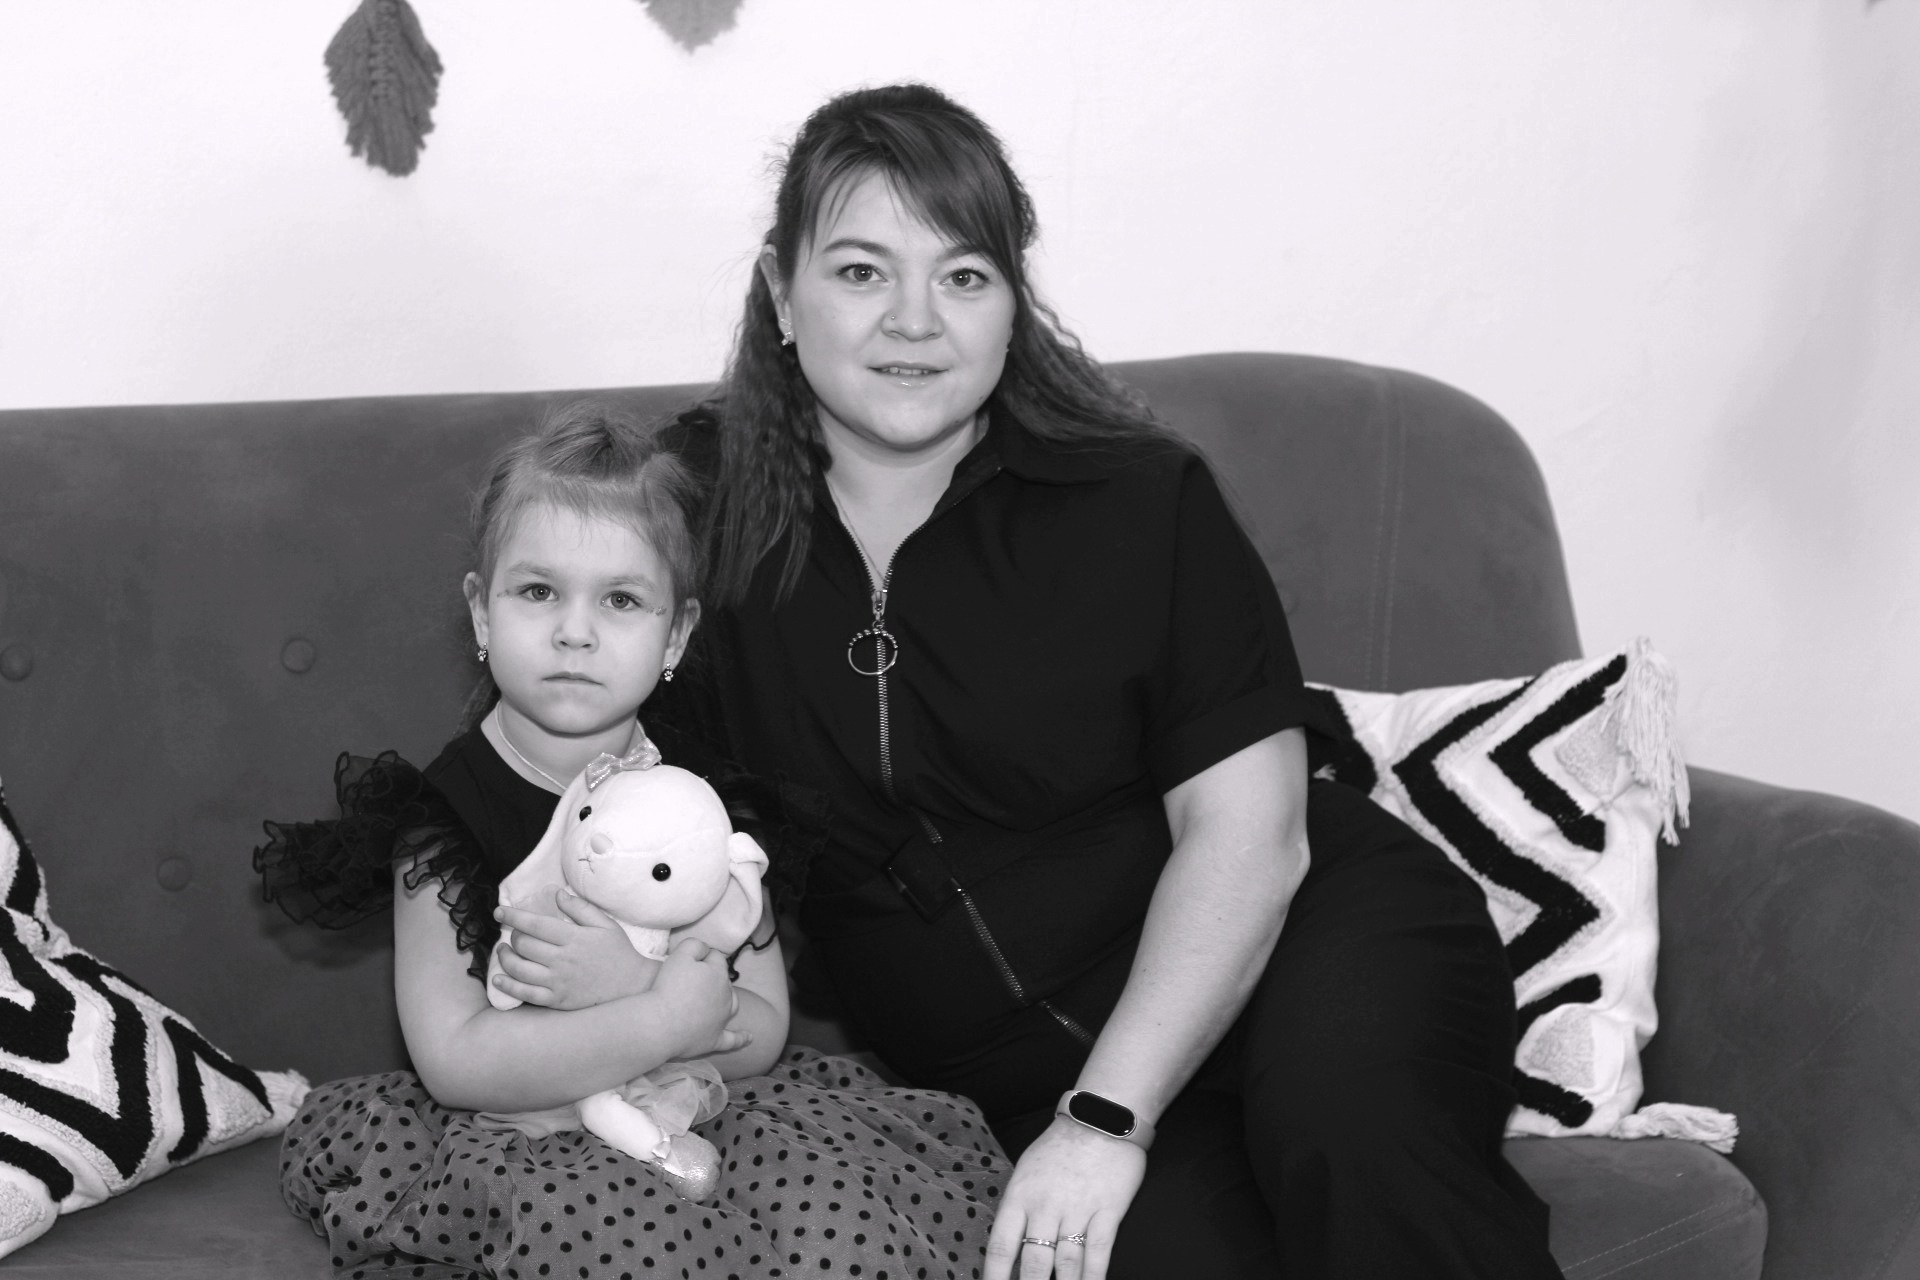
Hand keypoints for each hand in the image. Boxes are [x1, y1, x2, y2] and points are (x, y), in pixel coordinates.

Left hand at [492, 886, 659, 1009]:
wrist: (632, 986)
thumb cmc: (618, 952)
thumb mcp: (605, 924)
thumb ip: (580, 908)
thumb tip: (557, 895)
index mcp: (574, 938)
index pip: (535, 924)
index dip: (513, 916)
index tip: (499, 911)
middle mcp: (563, 960)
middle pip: (524, 945)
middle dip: (512, 936)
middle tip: (513, 933)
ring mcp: (558, 982)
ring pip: (519, 969)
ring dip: (506, 958)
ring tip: (504, 951)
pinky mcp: (557, 1000)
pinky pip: (526, 994)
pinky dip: (508, 986)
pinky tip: (499, 979)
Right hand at [652, 937, 747, 1058]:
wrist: (661, 1024)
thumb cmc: (668, 987)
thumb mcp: (680, 955)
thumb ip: (696, 946)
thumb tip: (706, 950)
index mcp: (718, 973)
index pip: (715, 957)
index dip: (701, 956)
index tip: (687, 962)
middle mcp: (726, 995)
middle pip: (723, 980)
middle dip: (712, 977)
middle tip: (690, 981)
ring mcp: (722, 1019)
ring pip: (732, 1004)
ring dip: (727, 999)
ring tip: (717, 999)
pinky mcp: (715, 1039)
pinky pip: (733, 1039)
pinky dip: (741, 1038)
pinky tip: (749, 1037)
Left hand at [985, 1117, 1144, 1279]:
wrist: (1100, 1118)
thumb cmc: (1059, 1145)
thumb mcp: (1026, 1170)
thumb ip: (1018, 1207)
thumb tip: (1010, 1245)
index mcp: (1020, 1196)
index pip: (1002, 1247)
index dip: (995, 1277)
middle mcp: (1046, 1207)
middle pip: (1034, 1263)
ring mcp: (1078, 1211)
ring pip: (1067, 1264)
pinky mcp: (1107, 1211)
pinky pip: (1099, 1253)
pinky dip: (1093, 1277)